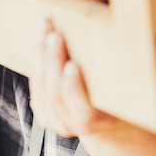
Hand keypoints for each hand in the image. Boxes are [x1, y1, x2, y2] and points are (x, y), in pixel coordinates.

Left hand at [28, 22, 118, 136]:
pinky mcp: (43, 112)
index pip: (81, 110)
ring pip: (40, 87)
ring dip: (40, 55)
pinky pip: (34, 85)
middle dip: (53, 61)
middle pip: (55, 93)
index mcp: (93, 121)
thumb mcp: (119, 92)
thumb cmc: (115, 102)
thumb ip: (115, 75)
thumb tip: (121, 44)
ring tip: (45, 31)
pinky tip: (38, 43)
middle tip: (55, 36)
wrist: (103, 121)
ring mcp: (54, 120)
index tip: (72, 65)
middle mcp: (71, 125)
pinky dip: (35, 61)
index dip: (73, 87)